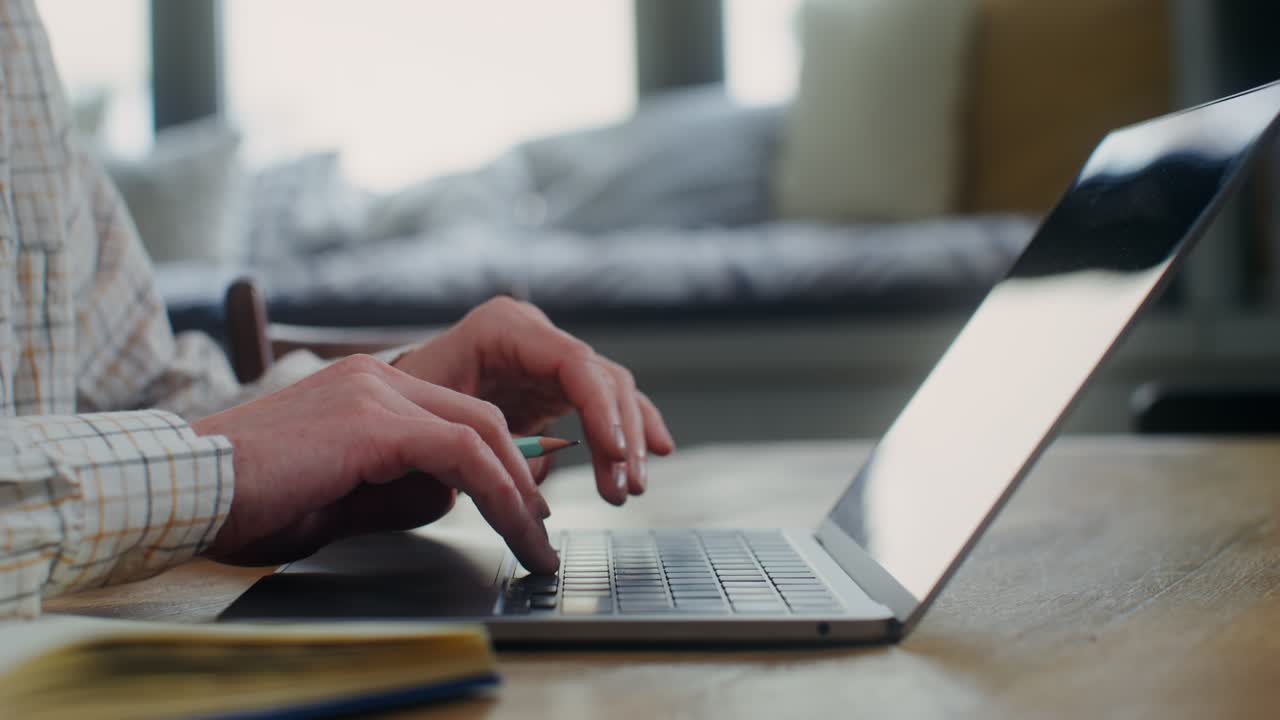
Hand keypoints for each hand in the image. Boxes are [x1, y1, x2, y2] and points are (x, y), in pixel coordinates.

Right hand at [193, 355, 558, 572]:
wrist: (184, 489)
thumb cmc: (247, 500)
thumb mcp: (341, 496)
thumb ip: (400, 489)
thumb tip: (454, 498)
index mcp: (366, 389)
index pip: (458, 417)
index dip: (502, 462)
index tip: (526, 504)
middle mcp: (376, 378)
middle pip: (481, 420)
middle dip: (523, 478)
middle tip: (542, 527)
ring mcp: (375, 392)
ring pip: (481, 433)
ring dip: (519, 492)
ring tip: (535, 541)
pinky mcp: (373, 420)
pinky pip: (460, 452)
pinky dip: (497, 491)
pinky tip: (512, 524)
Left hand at [392, 297, 674, 504]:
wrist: (377, 401)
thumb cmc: (394, 408)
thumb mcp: (428, 417)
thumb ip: (479, 443)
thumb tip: (528, 479)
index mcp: (503, 327)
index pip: (573, 361)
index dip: (600, 408)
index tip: (612, 451)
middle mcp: (533, 334)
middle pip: (601, 378)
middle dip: (619, 435)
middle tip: (622, 486)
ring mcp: (547, 358)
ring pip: (611, 392)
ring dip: (626, 442)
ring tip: (628, 488)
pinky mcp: (553, 386)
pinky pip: (604, 403)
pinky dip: (629, 428)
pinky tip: (658, 450)